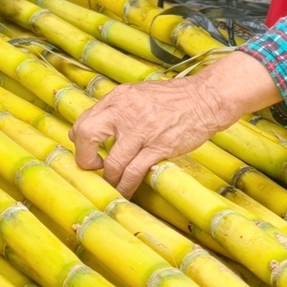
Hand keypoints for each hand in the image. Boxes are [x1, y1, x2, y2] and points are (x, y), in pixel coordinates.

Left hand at [69, 51, 281, 195]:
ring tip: (113, 186)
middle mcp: (124, 111)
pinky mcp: (159, 147)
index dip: (80, 142)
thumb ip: (116, 110)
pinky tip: (126, 191)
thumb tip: (92, 130)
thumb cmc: (172, 99)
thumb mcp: (137, 95)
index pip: (84, 121)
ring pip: (112, 163)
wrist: (206, 98)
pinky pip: (134, 172)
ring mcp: (141, 130)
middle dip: (85, 159)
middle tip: (94, 170)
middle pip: (87, 136)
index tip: (89, 153)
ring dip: (109, 180)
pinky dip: (126, 186)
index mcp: (117, 98)